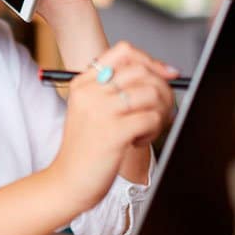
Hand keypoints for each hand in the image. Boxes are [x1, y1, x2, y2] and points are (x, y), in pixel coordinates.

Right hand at [50, 41, 175, 211]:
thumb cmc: (85, 149)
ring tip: (148, 128)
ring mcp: (101, 111)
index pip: (124, 52)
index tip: (167, 74)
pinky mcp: (114, 132)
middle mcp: (90, 92)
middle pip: (142, 71)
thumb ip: (115, 89)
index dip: (151, 61)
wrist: (67, 182)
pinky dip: (153, 130)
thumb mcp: (90, 109)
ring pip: (151, 93)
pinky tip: (139, 140)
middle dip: (163, 89)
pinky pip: (151, 118)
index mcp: (83, 82)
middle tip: (162, 110)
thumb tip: (162, 73)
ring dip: (160, 112)